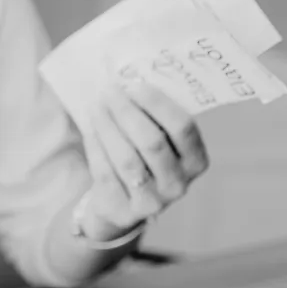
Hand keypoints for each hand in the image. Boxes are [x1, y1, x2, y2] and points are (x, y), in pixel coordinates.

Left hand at [78, 80, 209, 239]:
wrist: (122, 206)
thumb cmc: (144, 162)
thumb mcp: (161, 143)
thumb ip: (155, 119)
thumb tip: (130, 79)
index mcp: (196, 161)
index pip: (183, 127)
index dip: (158, 104)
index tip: (135, 86)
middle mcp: (179, 183)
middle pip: (152, 141)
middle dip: (127, 112)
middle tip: (109, 91)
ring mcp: (153, 200)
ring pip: (126, 157)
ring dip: (108, 126)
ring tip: (96, 106)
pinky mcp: (124, 208)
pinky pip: (106, 171)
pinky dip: (95, 146)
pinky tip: (90, 127)